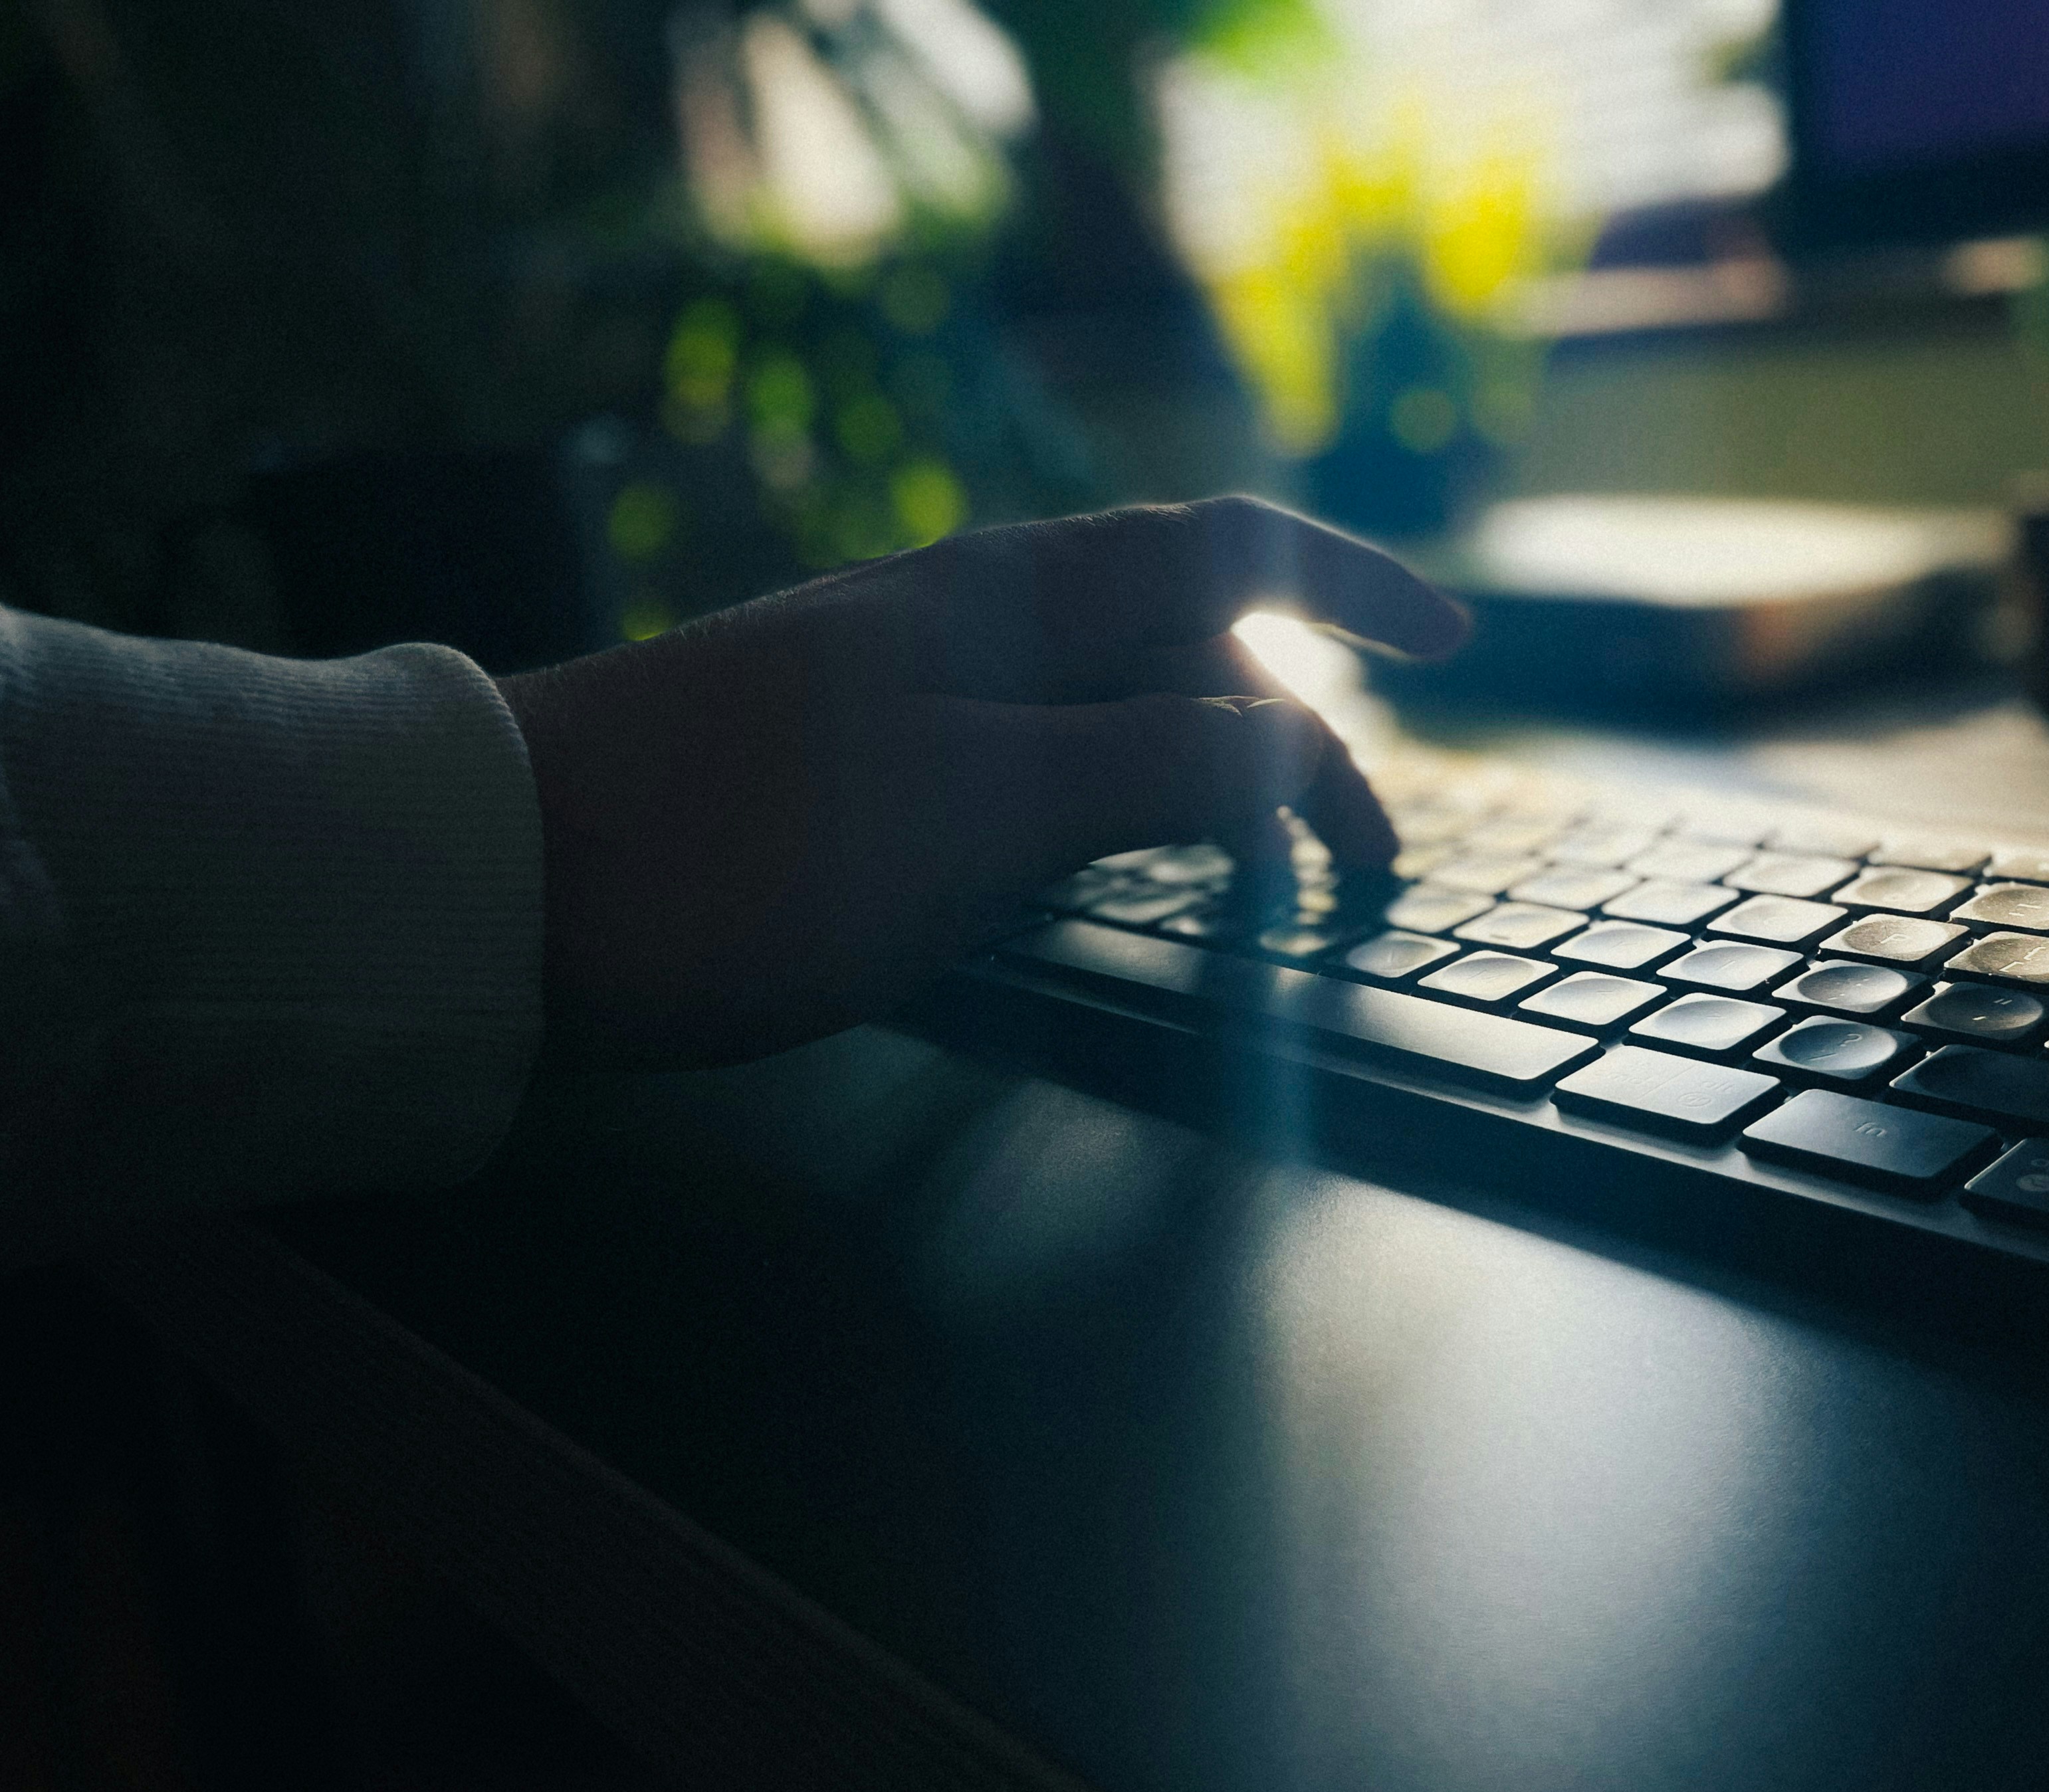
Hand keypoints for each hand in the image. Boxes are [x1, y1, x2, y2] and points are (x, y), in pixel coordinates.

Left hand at [496, 497, 1467, 1068]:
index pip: (1230, 554)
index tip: (1455, 646)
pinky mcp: (849, 766)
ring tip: (1257, 889)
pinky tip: (1103, 873)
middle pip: (1182, 649)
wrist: (501, 883)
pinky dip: (1112, 811)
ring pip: (1106, 711)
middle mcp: (967, 619)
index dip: (1355, 591)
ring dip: (1205, 784)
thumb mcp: (985, 809)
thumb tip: (1296, 747)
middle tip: (1360, 878)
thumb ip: (1157, 767)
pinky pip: (1032, 763)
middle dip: (1296, 748)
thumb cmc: (748, 850)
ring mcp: (904, 690)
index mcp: (1012, 599)